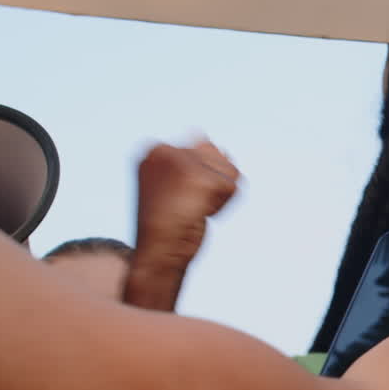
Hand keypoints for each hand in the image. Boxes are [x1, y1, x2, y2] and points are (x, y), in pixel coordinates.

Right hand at [131, 140, 239, 275]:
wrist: (158, 252)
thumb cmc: (166, 224)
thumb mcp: (174, 184)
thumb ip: (192, 158)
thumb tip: (203, 136)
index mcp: (155, 149)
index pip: (201, 149)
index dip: (197, 179)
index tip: (176, 197)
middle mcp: (165, 149)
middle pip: (217, 157)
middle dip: (210, 185)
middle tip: (185, 205)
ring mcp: (183, 163)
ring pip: (228, 170)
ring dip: (219, 195)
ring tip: (193, 209)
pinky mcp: (201, 179)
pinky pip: (233, 188)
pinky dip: (223, 206)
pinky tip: (200, 215)